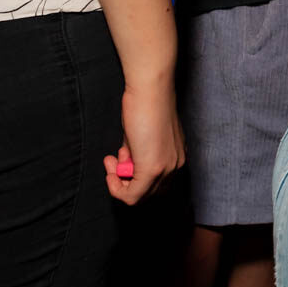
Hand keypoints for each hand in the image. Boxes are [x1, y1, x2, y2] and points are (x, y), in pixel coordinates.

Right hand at [105, 82, 184, 204]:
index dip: (134, 177)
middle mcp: (176, 165)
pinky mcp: (153, 169)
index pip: (156, 184)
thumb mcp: (141, 137)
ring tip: (112, 160)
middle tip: (113, 162)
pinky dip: (116, 188)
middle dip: (126, 181)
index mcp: (176, 156)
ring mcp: (166, 169)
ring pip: (139, 196)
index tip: (120, 160)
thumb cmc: (145, 106)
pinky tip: (110, 171)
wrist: (150, 90)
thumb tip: (126, 167)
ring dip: (119, 183)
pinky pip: (132, 196)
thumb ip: (138, 155)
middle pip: (148, 193)